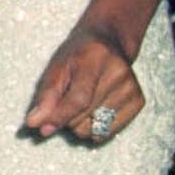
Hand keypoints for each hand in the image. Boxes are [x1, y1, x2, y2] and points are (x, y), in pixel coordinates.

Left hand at [24, 21, 146, 144]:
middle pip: (83, 117)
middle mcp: (119, 72)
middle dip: (66, 117)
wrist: (109, 41)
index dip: (60, 116)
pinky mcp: (139, 101)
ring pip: (93, 129)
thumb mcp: (56, 68)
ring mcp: (132, 88)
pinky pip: (107, 132)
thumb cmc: (77, 56)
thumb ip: (46, 97)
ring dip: (80, 123)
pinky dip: (95, 128)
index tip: (43, 129)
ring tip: (83, 102)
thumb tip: (36, 125)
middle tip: (68, 98)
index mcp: (96, 57)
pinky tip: (96, 109)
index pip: (79, 98)